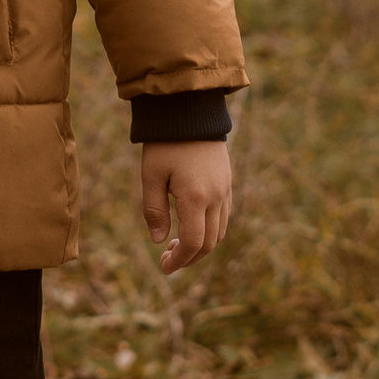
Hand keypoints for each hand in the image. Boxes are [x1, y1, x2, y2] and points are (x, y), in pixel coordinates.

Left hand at [139, 141, 233, 275]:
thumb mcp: (151, 175)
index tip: (164, 267)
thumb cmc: (165, 143)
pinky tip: (191, 225)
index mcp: (195, 197)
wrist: (191, 111)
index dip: (180, 260)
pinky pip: (223, 216)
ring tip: (177, 244)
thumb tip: (158, 241)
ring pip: (220, 231)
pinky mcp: (227, 182)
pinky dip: (210, 229)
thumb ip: (154, 210)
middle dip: (190, 257)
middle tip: (167, 259)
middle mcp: (215, 197)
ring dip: (201, 245)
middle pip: (210, 242)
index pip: (194, 243)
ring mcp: (224, 190)